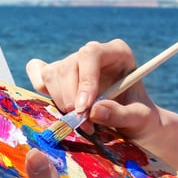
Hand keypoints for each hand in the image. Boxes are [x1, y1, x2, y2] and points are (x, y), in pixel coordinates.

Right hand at [26, 39, 163, 146]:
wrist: (132, 125)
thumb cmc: (140, 119)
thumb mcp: (140, 119)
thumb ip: (120, 114)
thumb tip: (93, 111)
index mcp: (116, 52)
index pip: (91, 54)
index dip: (85, 80)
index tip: (84, 108)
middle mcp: (91, 53)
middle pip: (67, 66)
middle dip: (70, 98)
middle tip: (82, 124)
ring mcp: (71, 63)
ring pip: (51, 74)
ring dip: (59, 100)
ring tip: (78, 122)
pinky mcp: (56, 75)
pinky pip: (37, 74)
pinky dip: (40, 89)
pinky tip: (57, 105)